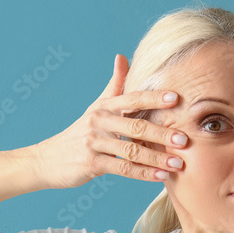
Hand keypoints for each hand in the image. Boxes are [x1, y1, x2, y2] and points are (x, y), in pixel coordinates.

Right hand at [27, 54, 187, 189]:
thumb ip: (113, 84)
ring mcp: (94, 142)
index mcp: (104, 106)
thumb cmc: (80, 132)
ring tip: (179, 163)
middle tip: (185, 139)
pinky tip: (160, 176)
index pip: (132, 98)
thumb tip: (122, 56)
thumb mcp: (96, 107)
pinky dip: (143, 173)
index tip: (176, 98)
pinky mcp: (91, 163)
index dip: (154, 98)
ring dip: (156, 157)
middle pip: (135, 125)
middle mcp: (98, 121)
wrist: (48, 159)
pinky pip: (122, 169)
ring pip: (131, 149)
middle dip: (162, 132)